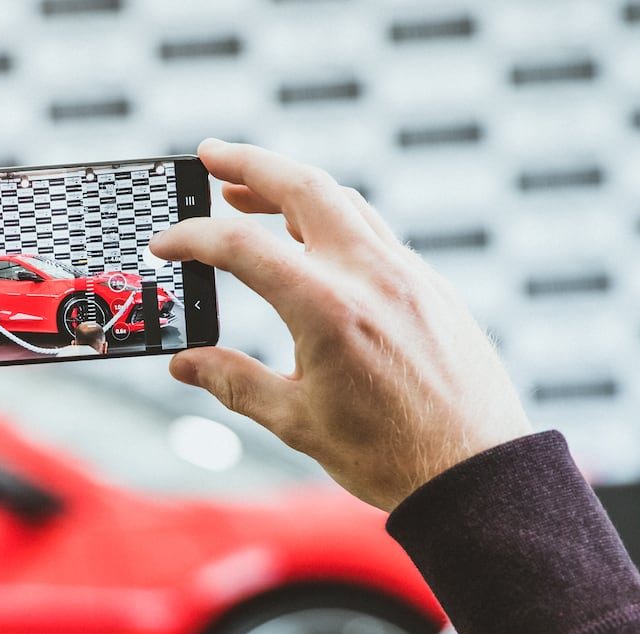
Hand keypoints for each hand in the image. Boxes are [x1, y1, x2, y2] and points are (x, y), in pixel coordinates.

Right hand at [150, 140, 530, 510]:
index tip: (164, 244)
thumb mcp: (297, 422)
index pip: (243, 246)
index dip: (193, 238)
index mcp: (327, 309)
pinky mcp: (431, 286)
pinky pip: (375, 232)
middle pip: (303, 186)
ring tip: (252, 193)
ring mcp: (408, 274)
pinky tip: (312, 243)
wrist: (475, 472)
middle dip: (250, 164)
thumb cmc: (388, 455)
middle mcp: (370, 275)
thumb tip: (187, 365)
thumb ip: (234, 383)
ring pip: (344, 201)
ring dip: (294, 187)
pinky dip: (334, 220)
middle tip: (210, 156)